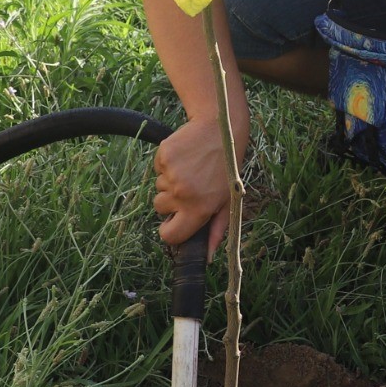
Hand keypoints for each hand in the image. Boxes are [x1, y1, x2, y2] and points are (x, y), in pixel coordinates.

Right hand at [152, 119, 231, 253]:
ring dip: (170, 182)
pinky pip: (157, 170)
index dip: (169, 232)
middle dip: (171, 202)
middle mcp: (182, 194)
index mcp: (198, 209)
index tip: (173, 223)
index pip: (170, 235)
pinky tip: (184, 158)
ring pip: (158, 188)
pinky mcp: (163, 157)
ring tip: (191, 169)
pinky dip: (167, 165)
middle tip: (191, 187)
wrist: (221, 129)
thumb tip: (207, 257)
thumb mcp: (228, 201)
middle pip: (160, 208)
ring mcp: (170, 175)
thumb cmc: (226, 169)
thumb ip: (216, 231)